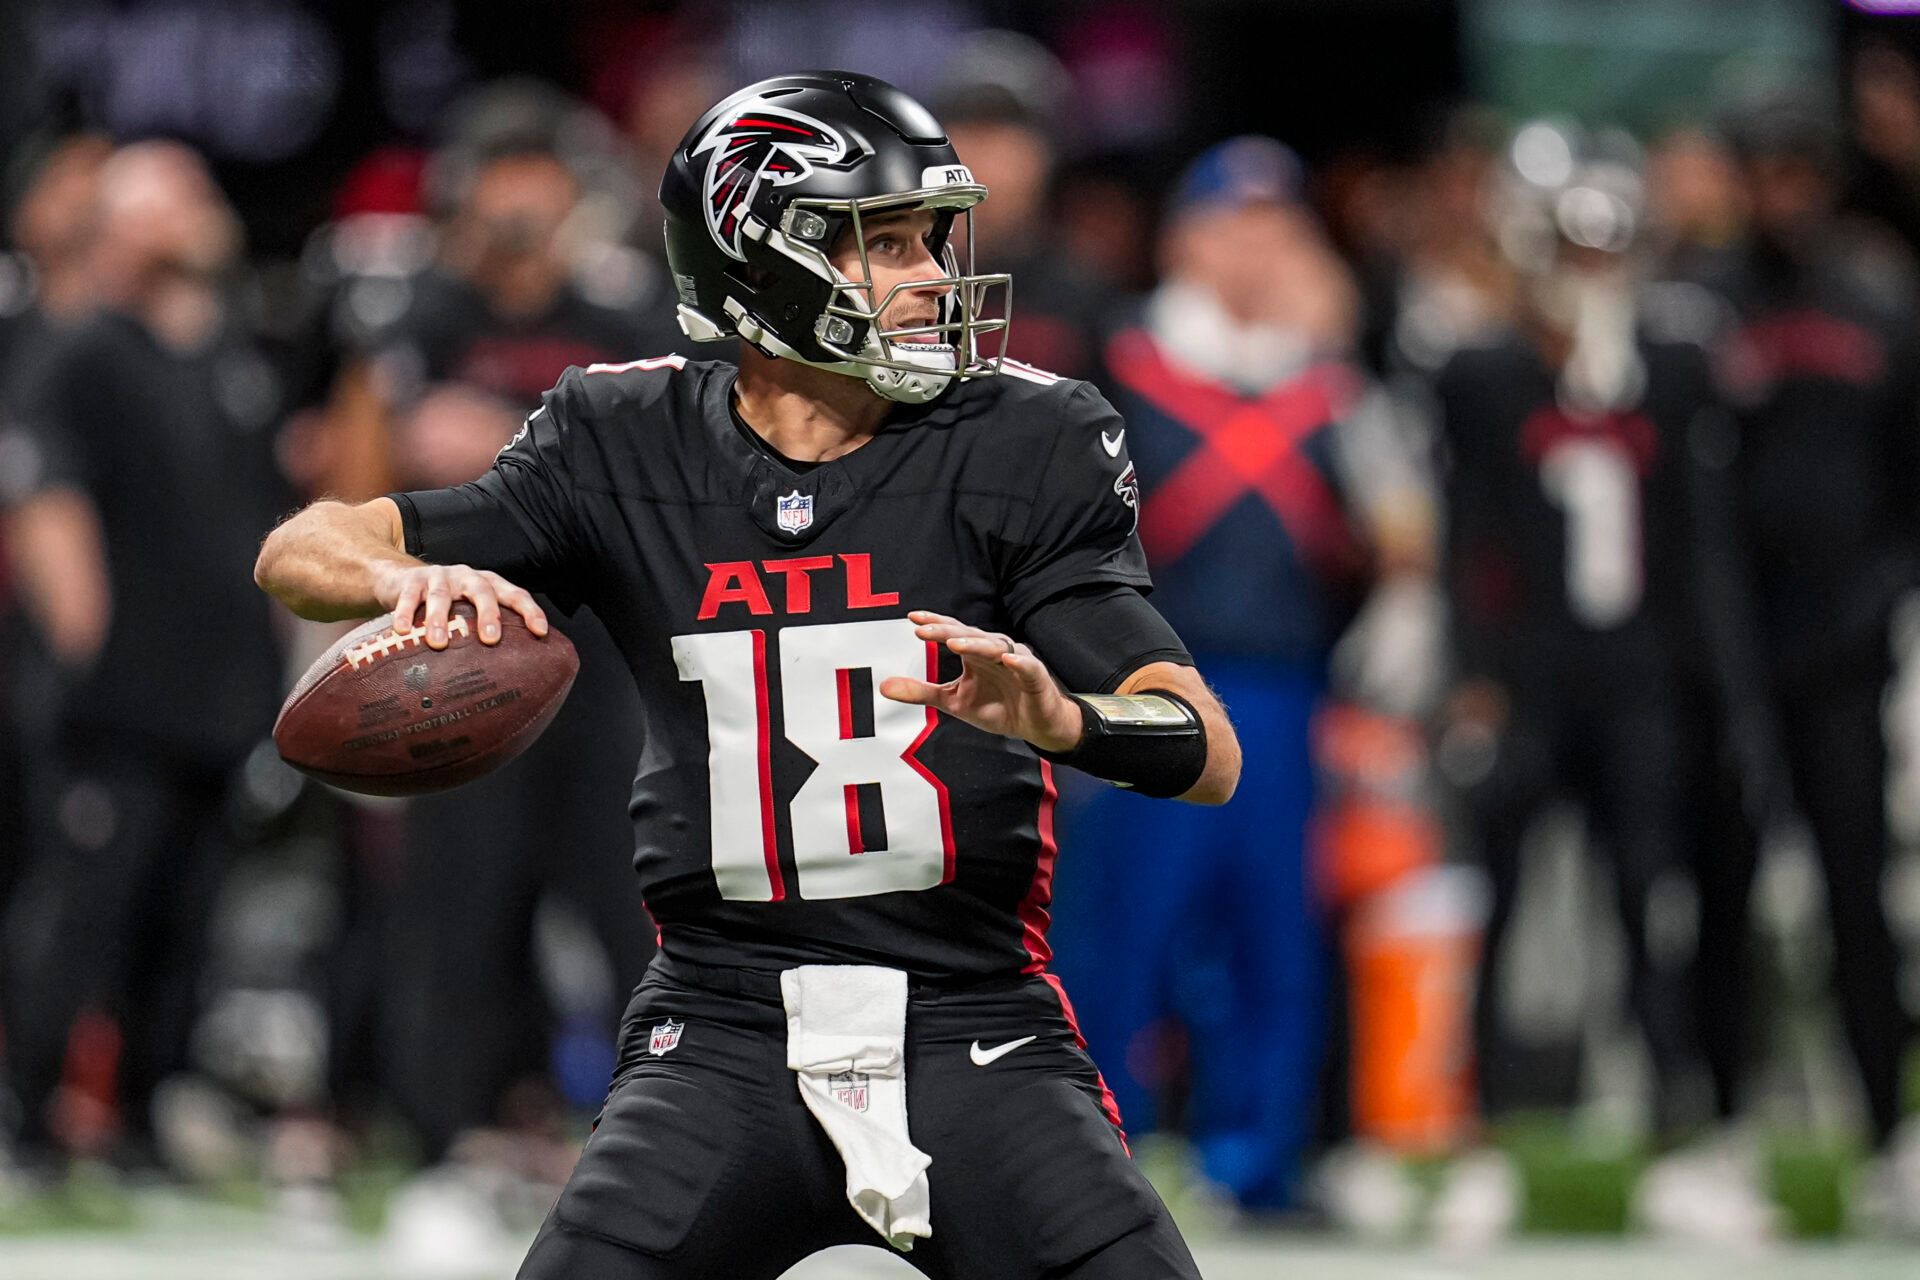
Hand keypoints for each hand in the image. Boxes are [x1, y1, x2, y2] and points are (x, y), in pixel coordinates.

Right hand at [373, 561, 548, 649]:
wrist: (402, 578)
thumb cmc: (446, 605)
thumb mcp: (468, 612)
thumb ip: (483, 634)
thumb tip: (503, 681)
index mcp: (488, 584)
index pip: (515, 594)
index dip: (529, 611)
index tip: (540, 632)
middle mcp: (467, 577)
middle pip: (482, 591)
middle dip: (488, 614)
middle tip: (490, 639)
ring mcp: (439, 577)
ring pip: (441, 595)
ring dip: (440, 619)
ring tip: (439, 643)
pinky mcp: (411, 581)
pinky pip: (408, 596)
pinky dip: (405, 613)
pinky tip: (403, 631)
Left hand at [879, 610, 1083, 751]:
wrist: (1035, 727)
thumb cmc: (997, 707)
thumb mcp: (953, 701)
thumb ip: (921, 692)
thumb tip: (884, 686)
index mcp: (974, 654)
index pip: (953, 632)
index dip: (934, 624)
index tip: (912, 618)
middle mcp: (994, 651)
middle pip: (969, 635)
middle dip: (946, 631)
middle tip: (922, 629)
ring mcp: (1016, 661)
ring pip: (995, 647)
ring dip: (975, 644)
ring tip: (955, 644)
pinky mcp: (1036, 677)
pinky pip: (1027, 666)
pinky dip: (1018, 662)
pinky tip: (1007, 660)